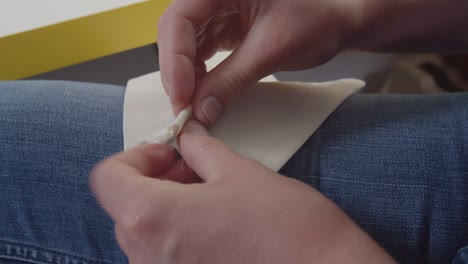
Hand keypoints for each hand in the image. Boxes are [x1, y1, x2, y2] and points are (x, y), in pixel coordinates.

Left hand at [90, 121, 394, 262]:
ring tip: (211, 194)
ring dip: (167, 205)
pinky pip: (164, 257)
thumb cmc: (287, 227)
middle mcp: (146, 259)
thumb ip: (201, 151)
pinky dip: (178, 233)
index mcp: (152, 219)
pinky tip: (215, 225)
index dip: (135, 156)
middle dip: (156, 179)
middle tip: (195, 167)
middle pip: (125, 206)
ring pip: (144, 232)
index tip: (168, 152)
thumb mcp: (239, 172)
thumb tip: (186, 139)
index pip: (107, 178)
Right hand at [157, 0, 362, 122]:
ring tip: (193, 105)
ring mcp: (218, 9)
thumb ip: (231, 79)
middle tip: (184, 108)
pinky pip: (201, 51)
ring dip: (186, 76)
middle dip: (177, 72)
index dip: (175, 59)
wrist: (340, 20)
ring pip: (185, 44)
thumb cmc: (319, 17)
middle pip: (176, 32)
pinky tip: (203, 92)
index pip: (180, 20)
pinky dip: (199, 74)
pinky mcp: (225, 26)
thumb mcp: (272, 49)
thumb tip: (201, 110)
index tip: (182, 95)